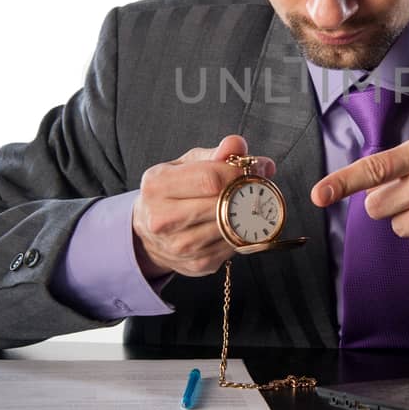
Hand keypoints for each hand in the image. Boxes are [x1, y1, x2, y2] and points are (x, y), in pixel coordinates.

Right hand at [132, 135, 276, 277]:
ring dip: (246, 215)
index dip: (237, 173)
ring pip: (229, 228)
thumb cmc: (174, 191)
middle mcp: (162, 218)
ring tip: (248, 203)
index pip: (209, 179)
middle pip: (221, 205)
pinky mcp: (196, 264)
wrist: (151, 231)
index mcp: (157, 185)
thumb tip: (239, 145)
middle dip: (245, 193)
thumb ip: (215, 153)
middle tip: (257, 185)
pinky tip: (236, 223)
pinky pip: (232, 246)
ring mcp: (178, 245)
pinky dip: (240, 233)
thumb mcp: (187, 165)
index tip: (250, 169)